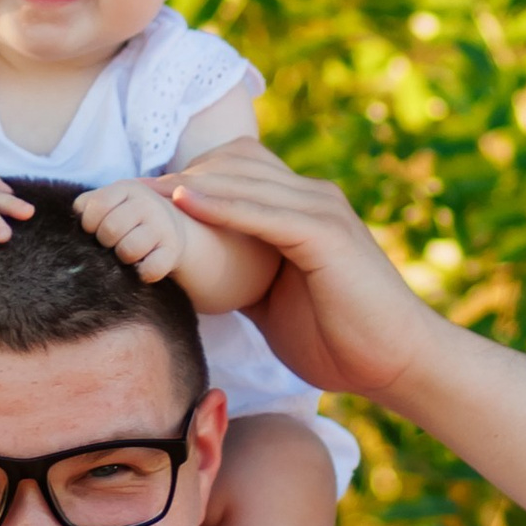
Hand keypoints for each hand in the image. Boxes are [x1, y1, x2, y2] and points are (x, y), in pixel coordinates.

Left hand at [74, 174, 206, 288]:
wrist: (170, 227)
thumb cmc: (127, 216)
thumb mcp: (109, 201)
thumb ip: (86, 205)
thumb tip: (77, 219)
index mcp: (126, 188)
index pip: (96, 205)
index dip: (89, 223)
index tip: (94, 229)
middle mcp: (147, 203)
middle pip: (110, 229)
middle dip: (105, 242)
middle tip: (112, 243)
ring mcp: (163, 226)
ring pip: (128, 250)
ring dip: (122, 258)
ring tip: (126, 253)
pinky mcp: (173, 250)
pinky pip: (151, 269)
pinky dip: (142, 273)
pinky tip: (141, 266)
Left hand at [156, 145, 429, 403]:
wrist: (394, 362)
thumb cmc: (339, 337)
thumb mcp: (274, 298)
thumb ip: (245, 275)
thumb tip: (199, 276)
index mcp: (303, 208)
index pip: (237, 171)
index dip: (188, 179)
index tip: (140, 199)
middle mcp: (314, 198)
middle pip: (235, 163)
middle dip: (180, 175)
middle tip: (130, 193)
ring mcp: (323, 211)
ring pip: (245, 180)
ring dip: (190, 185)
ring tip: (142, 193)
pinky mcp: (327, 235)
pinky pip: (264, 211)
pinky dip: (223, 205)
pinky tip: (184, 203)